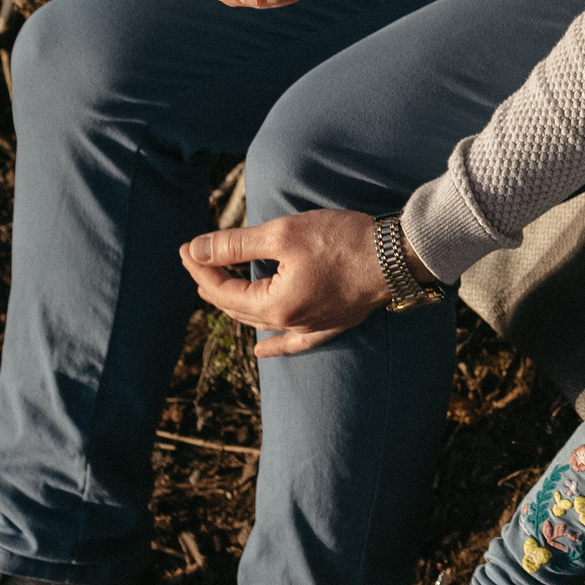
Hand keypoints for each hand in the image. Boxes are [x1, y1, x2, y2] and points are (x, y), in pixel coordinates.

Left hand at [178, 208, 419, 357]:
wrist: (397, 256)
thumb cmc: (342, 241)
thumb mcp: (283, 234)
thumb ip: (236, 244)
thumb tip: (195, 250)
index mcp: (273, 304)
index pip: (222, 289)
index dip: (201, 267)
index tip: (187, 248)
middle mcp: (289, 324)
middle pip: (237, 307)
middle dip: (212, 283)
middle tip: (197, 259)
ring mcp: (312, 328)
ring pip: (261, 322)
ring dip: (236, 305)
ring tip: (218, 289)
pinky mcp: (333, 324)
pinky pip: (295, 343)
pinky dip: (274, 346)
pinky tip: (262, 350)